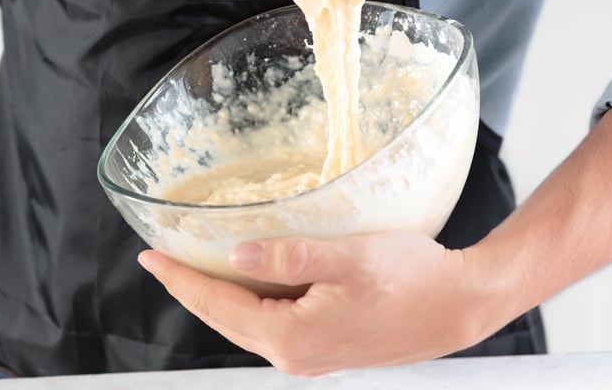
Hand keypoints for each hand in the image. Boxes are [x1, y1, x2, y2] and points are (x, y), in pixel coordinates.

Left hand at [138, 232, 493, 375]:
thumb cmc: (412, 279)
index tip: (150, 256)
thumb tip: (237, 257)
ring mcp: (311, 355)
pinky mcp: (326, 346)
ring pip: (246, 323)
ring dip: (218, 296)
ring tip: (194, 267)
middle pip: (224, 319)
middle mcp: (295, 355)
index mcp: (292, 336)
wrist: (460, 306)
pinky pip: (271, 324)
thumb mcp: (347, 257)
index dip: (181, 278)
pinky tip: (247, 281)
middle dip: (190, 288)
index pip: (217, 305)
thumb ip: (288, 257)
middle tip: (160, 260)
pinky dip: (249, 301)